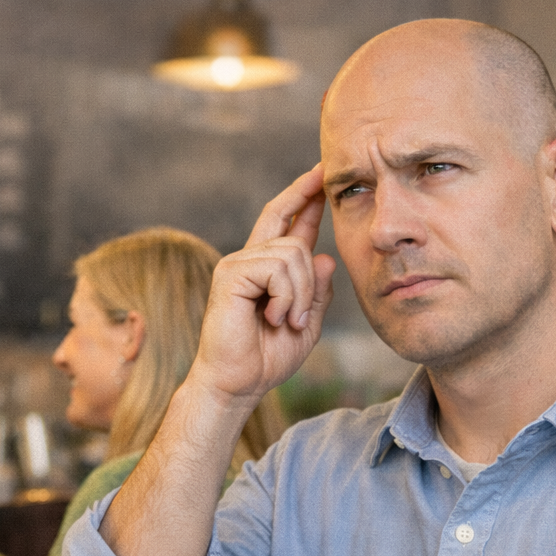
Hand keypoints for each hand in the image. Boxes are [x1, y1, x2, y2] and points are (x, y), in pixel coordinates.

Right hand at [192, 163, 338, 406]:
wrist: (237, 384)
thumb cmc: (266, 358)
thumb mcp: (308, 324)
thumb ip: (318, 291)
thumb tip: (325, 256)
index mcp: (267, 268)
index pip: (289, 220)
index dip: (306, 195)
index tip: (323, 172)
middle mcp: (249, 259)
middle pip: (297, 239)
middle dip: (310, 281)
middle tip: (299, 319)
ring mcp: (237, 264)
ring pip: (293, 255)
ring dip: (299, 295)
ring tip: (285, 321)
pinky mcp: (230, 274)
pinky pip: (277, 268)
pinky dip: (285, 297)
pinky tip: (273, 317)